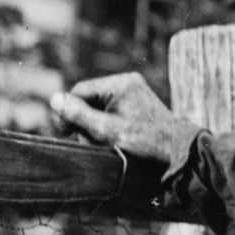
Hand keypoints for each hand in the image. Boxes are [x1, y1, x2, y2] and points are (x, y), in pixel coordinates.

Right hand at [50, 73, 179, 165]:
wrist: (179, 152)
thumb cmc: (146, 143)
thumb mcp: (107, 131)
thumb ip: (79, 115)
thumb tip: (54, 99)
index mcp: (121, 83)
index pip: (79, 92)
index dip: (68, 111)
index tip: (64, 132)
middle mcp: (128, 82)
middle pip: (89, 99)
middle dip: (84, 120)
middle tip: (86, 140)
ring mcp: (135, 92)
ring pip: (99, 106)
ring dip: (95, 125)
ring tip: (101, 143)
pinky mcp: (139, 103)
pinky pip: (112, 110)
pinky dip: (107, 125)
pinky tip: (111, 139)